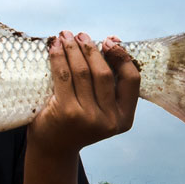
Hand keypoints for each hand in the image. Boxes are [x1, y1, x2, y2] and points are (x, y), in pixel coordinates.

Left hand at [29, 32, 140, 154]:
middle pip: (104, 73)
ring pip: (83, 72)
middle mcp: (109, 120)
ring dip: (73, 49)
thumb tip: (112, 40)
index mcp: (124, 118)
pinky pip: (64, 76)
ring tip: (65, 36)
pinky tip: (54, 47)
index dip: (122, 56)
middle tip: (81, 35)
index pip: (131, 79)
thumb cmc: (77, 121)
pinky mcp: (67, 113)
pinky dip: (58, 58)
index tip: (108, 41)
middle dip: (92, 49)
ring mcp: (88, 118)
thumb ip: (109, 81)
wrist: (53, 148)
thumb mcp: (101, 107)